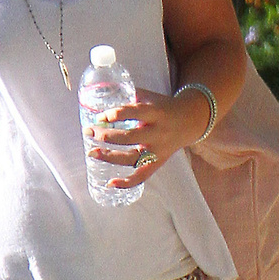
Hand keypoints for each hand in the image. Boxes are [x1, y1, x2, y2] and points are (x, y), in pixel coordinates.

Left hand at [84, 85, 212, 190]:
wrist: (190, 121)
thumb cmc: (163, 107)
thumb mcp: (149, 97)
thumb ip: (127, 96)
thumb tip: (99, 97)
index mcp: (156, 113)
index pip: (134, 113)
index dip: (115, 115)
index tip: (99, 116)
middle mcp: (158, 133)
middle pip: (129, 138)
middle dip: (105, 135)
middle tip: (88, 130)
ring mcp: (158, 150)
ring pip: (131, 158)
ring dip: (109, 156)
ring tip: (92, 152)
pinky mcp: (158, 163)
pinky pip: (142, 176)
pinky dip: (126, 183)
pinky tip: (110, 183)